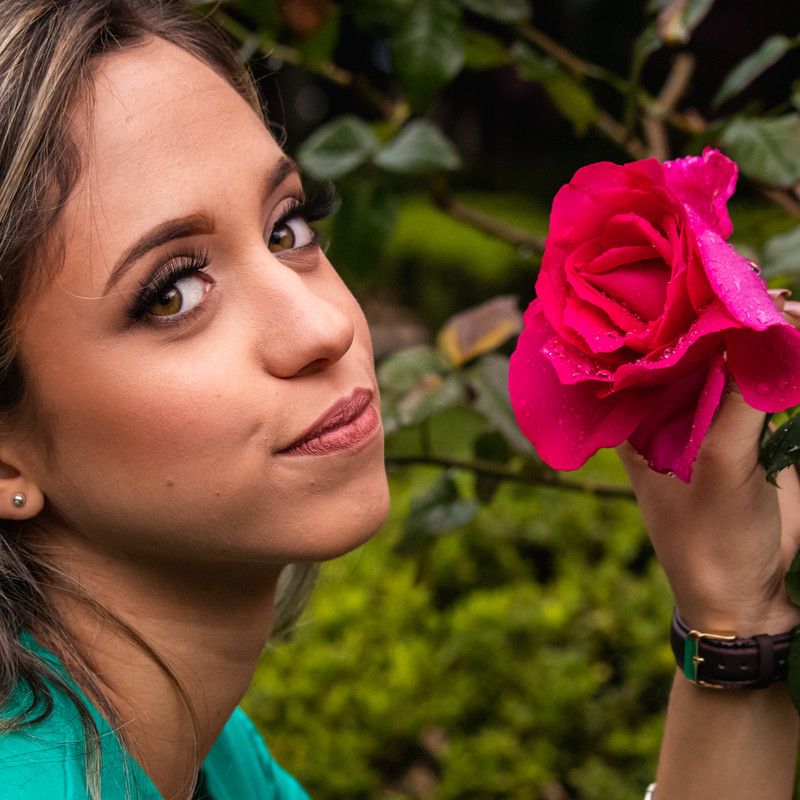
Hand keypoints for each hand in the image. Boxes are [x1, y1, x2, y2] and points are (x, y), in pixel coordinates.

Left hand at [618, 293, 799, 636]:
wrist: (746, 595)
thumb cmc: (711, 536)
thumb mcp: (718, 467)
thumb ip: (732, 405)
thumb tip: (752, 339)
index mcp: (639, 426)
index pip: (646, 362)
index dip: (670, 323)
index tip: (698, 284)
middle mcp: (667, 421)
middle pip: (692, 360)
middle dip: (720, 324)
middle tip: (753, 286)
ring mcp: (708, 427)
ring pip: (730, 372)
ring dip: (753, 341)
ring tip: (779, 303)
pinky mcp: (747, 438)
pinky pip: (760, 394)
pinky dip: (776, 369)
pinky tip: (792, 339)